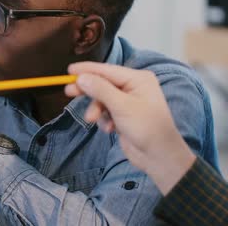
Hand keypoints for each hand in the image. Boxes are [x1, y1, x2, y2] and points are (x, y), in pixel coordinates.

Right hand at [65, 62, 195, 193]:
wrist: (158, 156)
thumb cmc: (146, 127)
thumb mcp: (121, 106)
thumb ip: (100, 90)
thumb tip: (81, 77)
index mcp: (137, 79)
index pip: (107, 70)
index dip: (87, 70)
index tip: (69, 70)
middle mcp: (133, 87)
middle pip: (103, 83)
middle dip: (88, 90)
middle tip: (68, 92)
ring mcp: (128, 102)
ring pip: (102, 99)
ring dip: (96, 110)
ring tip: (92, 120)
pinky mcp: (123, 116)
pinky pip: (106, 112)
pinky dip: (104, 119)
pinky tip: (110, 129)